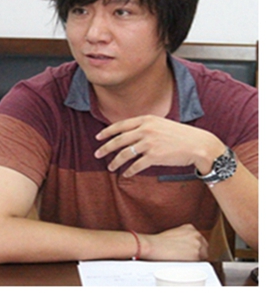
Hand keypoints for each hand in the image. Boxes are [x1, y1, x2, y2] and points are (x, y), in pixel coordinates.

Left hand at [95, 115, 225, 176]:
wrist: (198, 144)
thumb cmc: (180, 135)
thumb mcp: (161, 124)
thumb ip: (145, 127)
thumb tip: (128, 135)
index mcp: (146, 120)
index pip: (120, 125)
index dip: (107, 132)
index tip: (98, 137)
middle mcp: (146, 130)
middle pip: (119, 140)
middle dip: (105, 148)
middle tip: (97, 154)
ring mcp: (149, 143)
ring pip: (125, 154)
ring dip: (115, 162)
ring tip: (110, 167)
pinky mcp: (154, 156)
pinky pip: (136, 165)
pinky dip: (129, 171)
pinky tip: (126, 174)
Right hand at [140, 224, 208, 260]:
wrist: (153, 245)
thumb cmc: (159, 241)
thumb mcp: (174, 233)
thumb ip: (184, 237)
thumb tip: (188, 246)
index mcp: (190, 227)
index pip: (199, 240)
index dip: (194, 247)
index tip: (188, 251)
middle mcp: (196, 234)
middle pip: (204, 247)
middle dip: (197, 252)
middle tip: (186, 256)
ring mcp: (198, 244)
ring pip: (203, 255)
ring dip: (196, 258)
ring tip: (183, 259)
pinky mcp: (197, 254)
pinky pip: (200, 262)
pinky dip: (193, 263)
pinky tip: (183, 261)